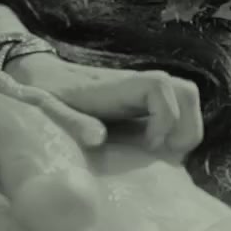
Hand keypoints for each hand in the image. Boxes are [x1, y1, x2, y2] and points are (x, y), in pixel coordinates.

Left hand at [8, 56, 203, 156]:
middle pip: (186, 92)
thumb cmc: (48, 94)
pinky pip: (176, 108)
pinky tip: (155, 149)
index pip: (159, 87)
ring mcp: (144, 92)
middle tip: (165, 152)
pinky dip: (177, 129)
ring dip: (186, 127)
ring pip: (186, 99)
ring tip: (165, 152)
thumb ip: (74, 123)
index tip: (150, 145)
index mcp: (119, 86)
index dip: (165, 117)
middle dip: (186, 126)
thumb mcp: (53, 110)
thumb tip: (98, 139)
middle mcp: (138, 84)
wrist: (44, 78)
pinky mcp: (144, 102)